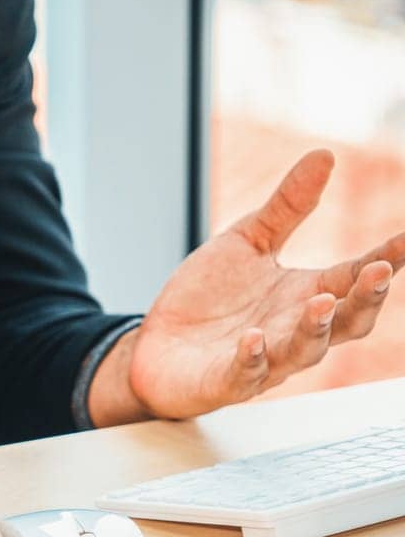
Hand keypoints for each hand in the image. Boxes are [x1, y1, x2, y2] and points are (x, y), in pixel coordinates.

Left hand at [113, 150, 403, 420]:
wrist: (155, 344)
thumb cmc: (207, 299)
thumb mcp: (247, 243)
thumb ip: (287, 207)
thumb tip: (323, 155)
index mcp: (305, 294)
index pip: (355, 277)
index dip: (385, 259)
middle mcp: (293, 329)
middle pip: (347, 321)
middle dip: (366, 299)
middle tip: (377, 272)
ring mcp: (264, 359)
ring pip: (304, 351)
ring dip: (314, 328)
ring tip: (320, 304)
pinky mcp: (225, 380)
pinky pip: (245, 375)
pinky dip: (251, 358)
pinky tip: (252, 340)